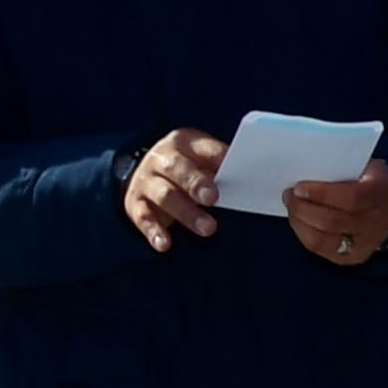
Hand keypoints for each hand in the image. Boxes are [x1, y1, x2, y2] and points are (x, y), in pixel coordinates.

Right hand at [122, 128, 226, 251]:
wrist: (146, 171)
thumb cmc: (188, 165)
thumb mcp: (202, 157)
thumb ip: (222, 166)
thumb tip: (252, 179)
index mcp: (184, 142)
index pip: (203, 148)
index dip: (218, 158)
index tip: (234, 169)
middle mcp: (161, 158)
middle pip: (178, 169)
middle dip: (196, 183)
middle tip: (213, 198)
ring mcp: (145, 181)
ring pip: (165, 196)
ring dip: (187, 213)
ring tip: (208, 228)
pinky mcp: (134, 204)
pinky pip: (144, 218)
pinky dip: (154, 232)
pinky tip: (165, 244)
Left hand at [286, 162, 387, 265]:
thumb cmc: (371, 183)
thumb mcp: (366, 167)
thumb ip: (339, 171)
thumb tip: (304, 174)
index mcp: (381, 194)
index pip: (351, 198)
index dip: (321, 194)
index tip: (299, 187)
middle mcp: (375, 223)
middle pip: (332, 221)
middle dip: (303, 208)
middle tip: (289, 195)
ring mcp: (364, 244)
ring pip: (322, 239)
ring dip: (299, 222)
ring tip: (292, 207)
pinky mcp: (351, 257)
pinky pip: (320, 248)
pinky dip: (303, 234)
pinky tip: (299, 221)